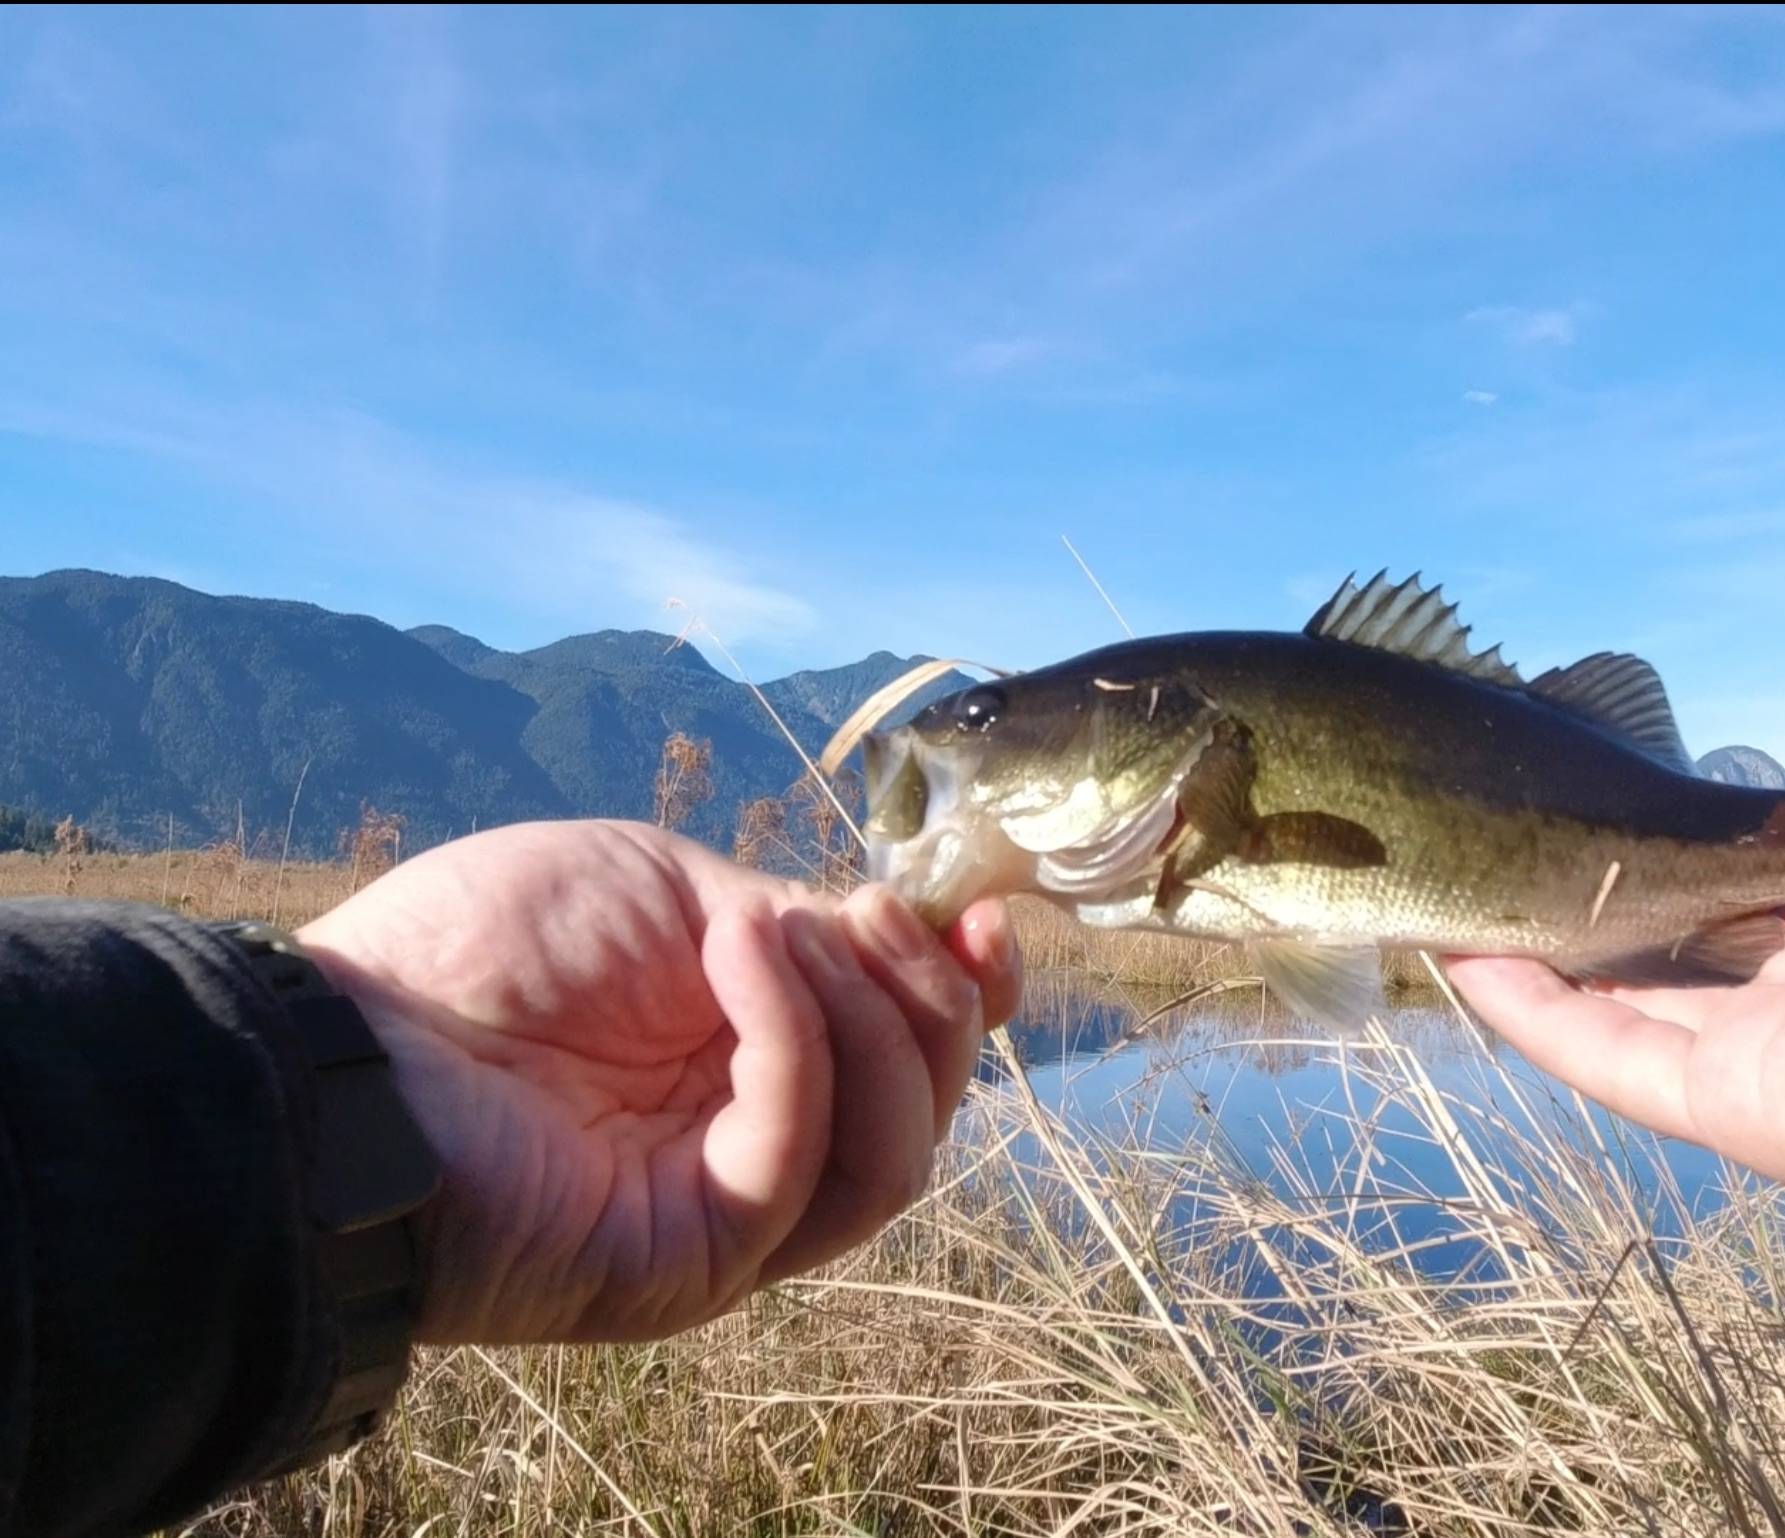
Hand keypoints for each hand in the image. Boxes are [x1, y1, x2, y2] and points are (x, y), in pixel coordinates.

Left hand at [296, 819, 1018, 1342]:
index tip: (988, 918)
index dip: (968, 991)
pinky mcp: (697, 1256)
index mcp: (753, 1055)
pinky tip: (742, 956)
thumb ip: (786, 922)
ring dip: (881, 1025)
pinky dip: (798, 1047)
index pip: (909, 1051)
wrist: (349, 1041)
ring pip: (897, 1156)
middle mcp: (757, 1141)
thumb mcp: (663, 885)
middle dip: (933, 999)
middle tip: (870, 916)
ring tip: (802, 932)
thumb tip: (879, 944)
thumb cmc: (479, 949)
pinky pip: (801, 1162)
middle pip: (928, 1106)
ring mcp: (732, 1213)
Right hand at [1446, 704, 1784, 1241]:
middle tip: (1497, 849)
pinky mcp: (1760, 1108)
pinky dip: (1537, 1015)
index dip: (1691, 864)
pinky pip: (1622, 1062)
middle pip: (1691, 965)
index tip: (1611, 813)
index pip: (1777, 902)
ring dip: (1538, 962)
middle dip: (1598, 915)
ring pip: (1635, 1016)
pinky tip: (1461, 946)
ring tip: (1441, 889)